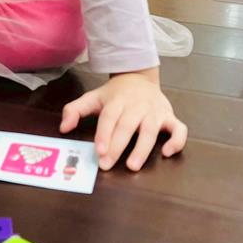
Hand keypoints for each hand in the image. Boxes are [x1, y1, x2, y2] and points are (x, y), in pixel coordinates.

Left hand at [60, 68, 187, 171]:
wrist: (139, 77)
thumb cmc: (115, 94)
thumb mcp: (93, 97)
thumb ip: (75, 110)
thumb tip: (63, 127)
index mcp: (117, 101)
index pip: (109, 117)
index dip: (104, 134)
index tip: (99, 151)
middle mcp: (137, 106)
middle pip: (127, 126)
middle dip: (117, 146)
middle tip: (107, 164)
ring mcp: (155, 111)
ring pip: (151, 130)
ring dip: (142, 148)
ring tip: (132, 166)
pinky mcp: (170, 117)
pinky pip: (179, 129)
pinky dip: (176, 141)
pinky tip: (166, 153)